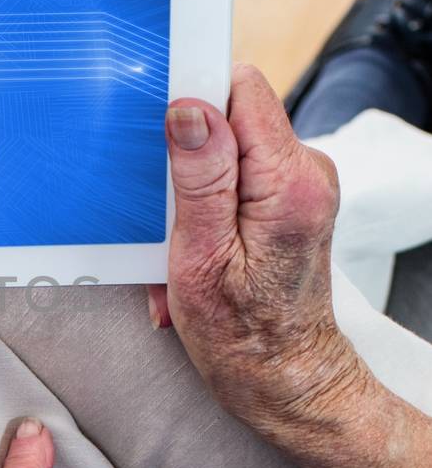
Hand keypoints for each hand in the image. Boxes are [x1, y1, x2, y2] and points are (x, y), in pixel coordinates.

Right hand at [148, 64, 366, 432]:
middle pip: (229, 116)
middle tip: (171, 219)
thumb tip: (190, 111)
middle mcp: (306, 173)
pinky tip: (198, 247)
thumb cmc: (242, 336)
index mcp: (289, 181)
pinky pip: (234, 174)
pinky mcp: (287, 197)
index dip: (192, 102)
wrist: (282, 378)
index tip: (162, 137)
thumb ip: (199, 178)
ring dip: (190, 192)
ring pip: (225, 147)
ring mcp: (299, 184)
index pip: (240, 88)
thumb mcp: (201, 259)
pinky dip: (205, 206)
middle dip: (183, 160)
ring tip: (184, 245)